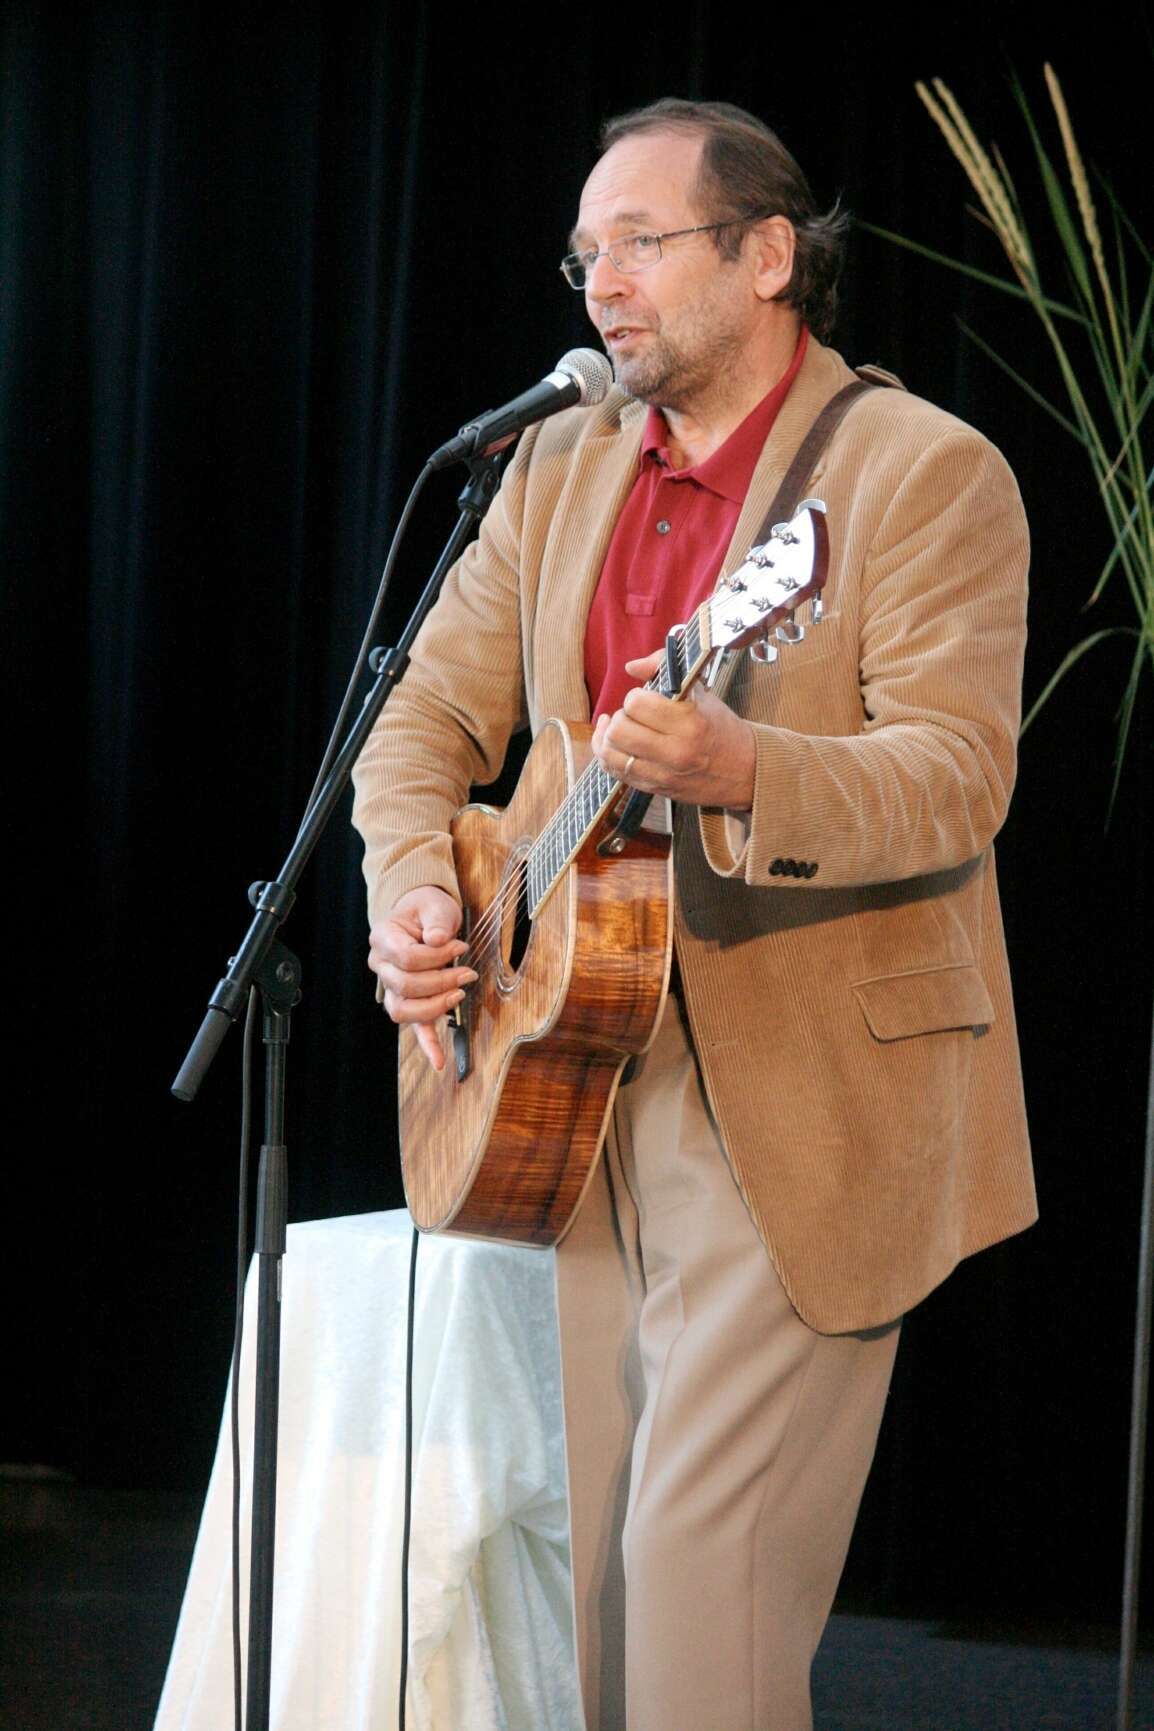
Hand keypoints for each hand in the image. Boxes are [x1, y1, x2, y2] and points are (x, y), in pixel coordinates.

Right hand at [368, 885, 476, 1071]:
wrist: (421, 915)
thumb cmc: (427, 910)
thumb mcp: (435, 906)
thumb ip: (437, 921)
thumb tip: (438, 941)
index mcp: (383, 939)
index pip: (406, 958)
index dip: (436, 956)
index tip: (460, 948)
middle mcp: (381, 966)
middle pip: (406, 985)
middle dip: (442, 981)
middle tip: (467, 973)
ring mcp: (391, 987)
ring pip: (404, 1010)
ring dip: (435, 1006)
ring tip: (459, 993)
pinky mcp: (409, 1001)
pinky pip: (414, 1028)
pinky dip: (428, 1045)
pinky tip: (440, 1060)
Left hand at [591, 649, 756, 808]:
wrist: (744, 770)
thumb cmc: (720, 728)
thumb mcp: (702, 692)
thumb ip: (665, 668)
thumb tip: (631, 667)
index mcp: (689, 722)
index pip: (636, 703)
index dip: (636, 697)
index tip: (645, 698)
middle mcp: (675, 751)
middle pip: (619, 730)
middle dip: (621, 716)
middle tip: (633, 715)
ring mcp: (663, 773)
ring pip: (610, 753)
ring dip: (608, 736)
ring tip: (618, 728)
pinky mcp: (654, 789)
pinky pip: (615, 772)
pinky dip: (607, 755)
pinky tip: (613, 745)